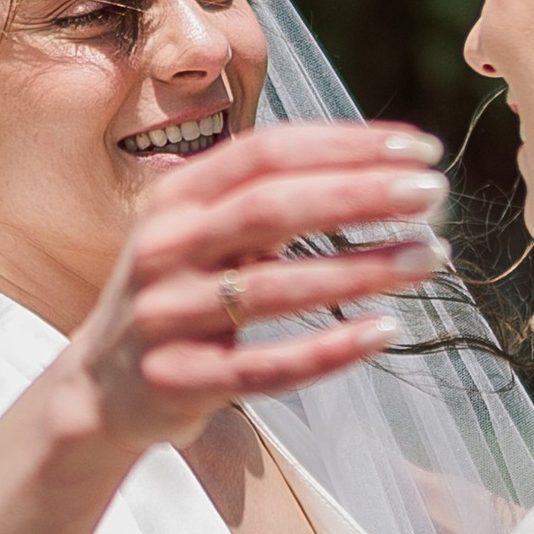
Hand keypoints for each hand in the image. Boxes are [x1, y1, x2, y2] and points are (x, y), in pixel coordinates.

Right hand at [0, 119, 448, 533]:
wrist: (100, 389)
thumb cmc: (180, 296)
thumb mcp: (203, 233)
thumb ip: (269, 199)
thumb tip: (381, 169)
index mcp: (176, 197)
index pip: (267, 152)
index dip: (346, 144)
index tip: (419, 151)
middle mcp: (164, 247)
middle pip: (271, 208)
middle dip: (359, 196)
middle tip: (433, 194)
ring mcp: (165, 316)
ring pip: (273, 288)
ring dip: (360, 270)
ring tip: (429, 258)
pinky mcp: (178, 380)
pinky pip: (264, 367)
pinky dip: (329, 349)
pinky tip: (386, 332)